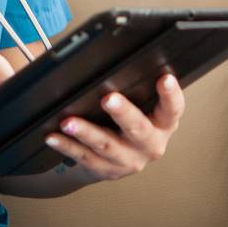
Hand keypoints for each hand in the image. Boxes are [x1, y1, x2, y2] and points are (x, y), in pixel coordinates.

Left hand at [42, 74, 185, 181]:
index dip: (171, 95)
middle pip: (138, 129)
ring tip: (69, 122)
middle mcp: (150, 145)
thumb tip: (120, 56)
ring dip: (86, 132)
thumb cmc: (131, 123)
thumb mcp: (144, 107)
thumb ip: (140, 89)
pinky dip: (67, 146)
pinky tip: (54, 137)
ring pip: (106, 145)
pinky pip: (84, 157)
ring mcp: (129, 160)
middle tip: (108, 98)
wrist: (118, 160)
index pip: (173, 109)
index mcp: (164, 125)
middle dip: (123, 113)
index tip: (165, 78)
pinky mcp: (106, 170)